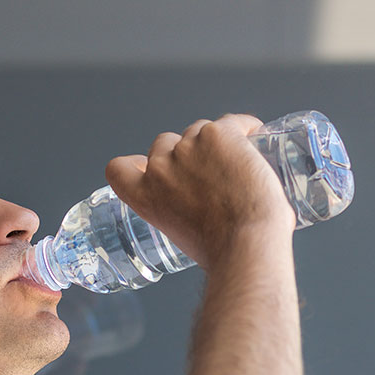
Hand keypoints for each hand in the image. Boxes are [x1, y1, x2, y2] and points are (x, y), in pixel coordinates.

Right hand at [104, 114, 295, 271]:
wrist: (245, 243)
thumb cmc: (222, 251)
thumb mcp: (183, 238)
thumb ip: (180, 217)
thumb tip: (203, 216)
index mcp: (147, 197)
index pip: (119, 169)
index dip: (133, 163)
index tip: (147, 165)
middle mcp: (161, 168)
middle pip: (165, 143)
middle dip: (184, 152)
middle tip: (212, 171)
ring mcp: (188, 147)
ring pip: (199, 130)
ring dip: (215, 141)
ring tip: (241, 161)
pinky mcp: (218, 135)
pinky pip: (232, 122)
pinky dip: (245, 128)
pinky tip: (255, 136)